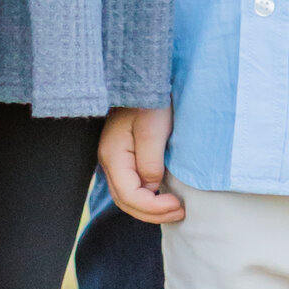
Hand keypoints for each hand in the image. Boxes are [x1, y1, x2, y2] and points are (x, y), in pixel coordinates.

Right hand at [98, 105, 184, 225]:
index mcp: (113, 155)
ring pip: (127, 195)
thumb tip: (152, 187)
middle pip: (126, 200)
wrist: (144, 74)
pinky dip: (147, 196)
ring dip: (150, 207)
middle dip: (153, 213)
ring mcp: (114, 158)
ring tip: (174, 207)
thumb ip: (150, 161)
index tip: (177, 204)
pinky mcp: (124, 154)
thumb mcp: (153, 127)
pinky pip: (131, 184)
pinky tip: (163, 194)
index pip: (129, 195)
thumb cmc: (150, 97)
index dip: (153, 207)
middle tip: (180, 212)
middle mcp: (109, 160)